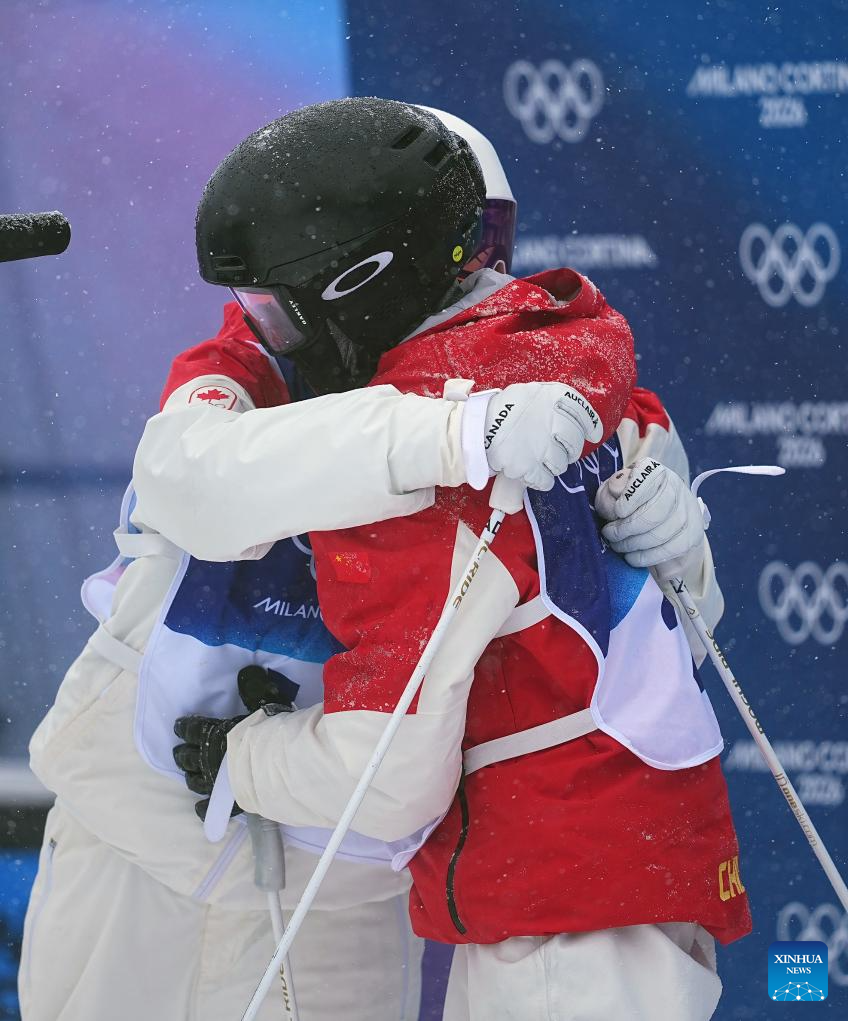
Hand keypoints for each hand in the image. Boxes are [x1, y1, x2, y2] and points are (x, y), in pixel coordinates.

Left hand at [173, 665, 295, 819]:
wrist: (277, 765)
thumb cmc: (269, 731)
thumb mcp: (263, 701)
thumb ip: (254, 688)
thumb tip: (249, 670)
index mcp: (213, 733)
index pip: (192, 729)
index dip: (184, 728)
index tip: (178, 726)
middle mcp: (208, 758)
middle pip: (188, 757)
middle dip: (182, 754)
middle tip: (179, 753)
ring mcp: (215, 783)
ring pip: (194, 780)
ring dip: (190, 776)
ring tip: (188, 775)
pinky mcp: (226, 802)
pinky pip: (209, 808)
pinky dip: (203, 807)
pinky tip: (199, 807)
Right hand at [482, 382, 602, 490]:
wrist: (476, 427)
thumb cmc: (504, 410)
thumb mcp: (530, 393)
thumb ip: (554, 402)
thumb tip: (582, 419)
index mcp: (551, 398)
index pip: (582, 412)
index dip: (591, 425)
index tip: (592, 434)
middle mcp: (551, 421)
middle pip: (574, 444)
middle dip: (569, 450)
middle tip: (559, 450)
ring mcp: (540, 446)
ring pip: (561, 465)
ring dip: (553, 465)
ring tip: (539, 459)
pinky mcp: (528, 467)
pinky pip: (546, 481)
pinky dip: (541, 480)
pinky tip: (532, 472)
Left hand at [594, 457, 705, 577]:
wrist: (659, 519)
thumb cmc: (628, 503)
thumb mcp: (613, 493)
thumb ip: (611, 491)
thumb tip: (617, 490)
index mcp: (655, 472)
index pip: (647, 480)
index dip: (630, 498)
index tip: (617, 512)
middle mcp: (676, 488)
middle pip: (653, 513)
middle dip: (626, 529)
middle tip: (610, 535)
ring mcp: (688, 512)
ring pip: (660, 535)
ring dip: (633, 545)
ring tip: (618, 546)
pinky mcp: (692, 535)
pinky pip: (669, 551)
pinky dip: (646, 557)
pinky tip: (632, 557)